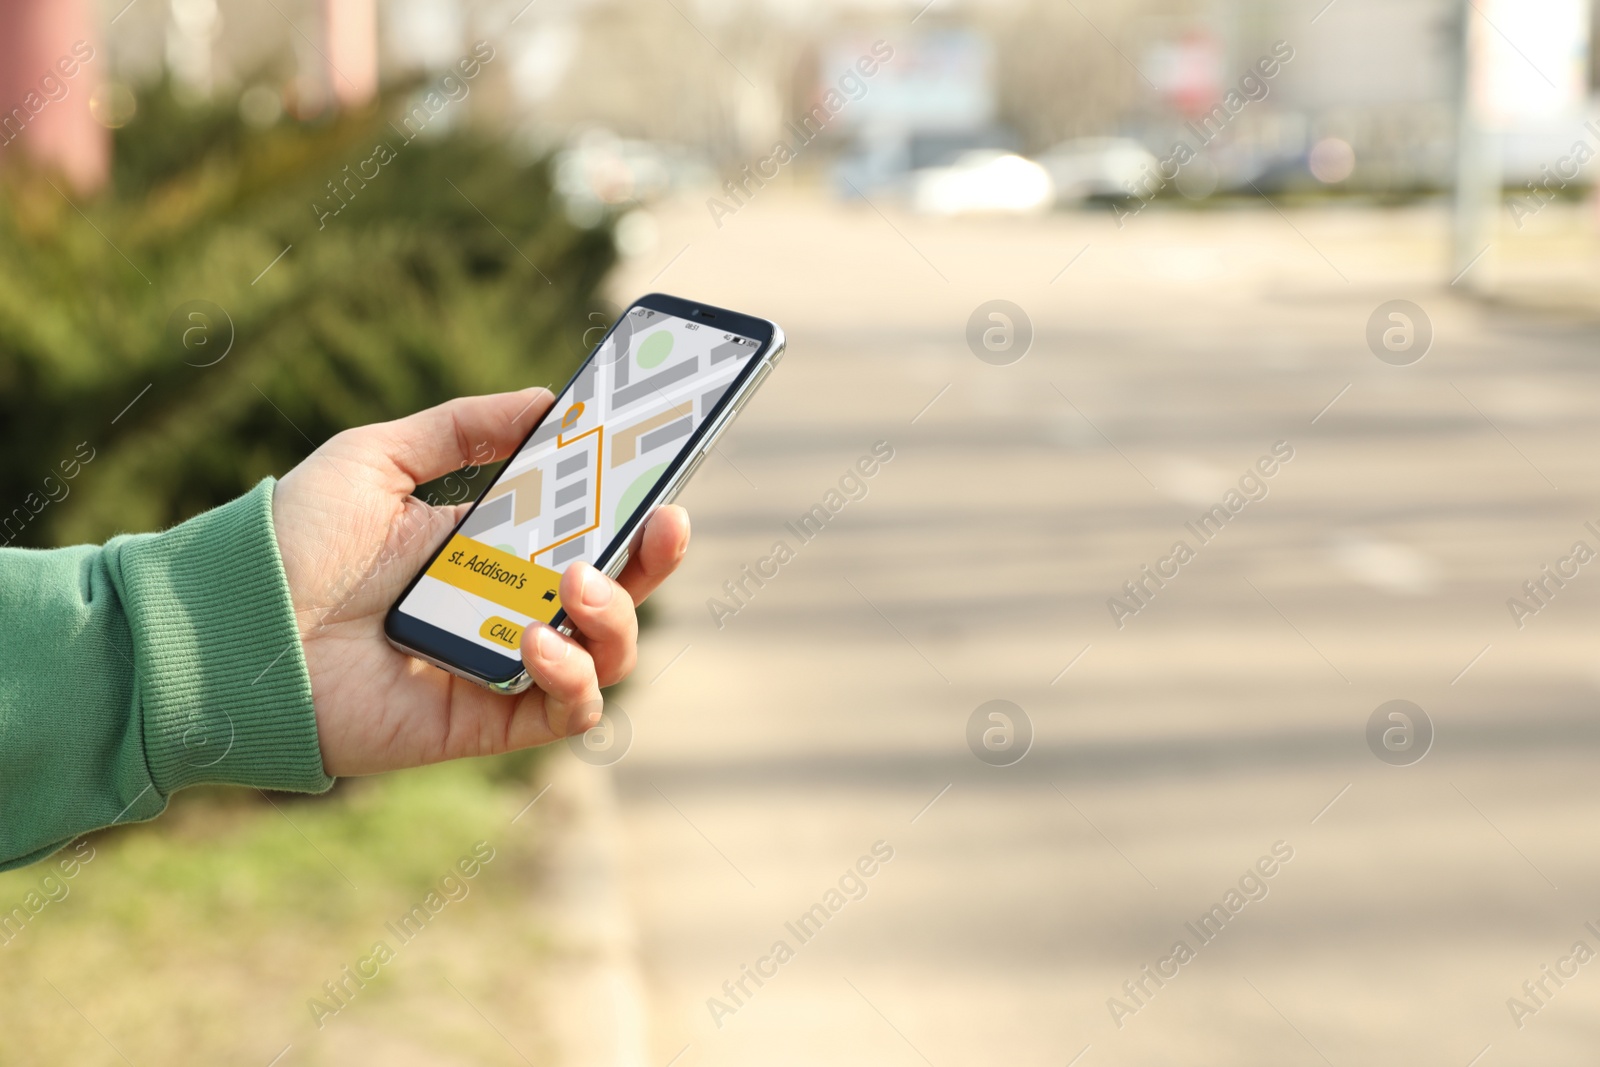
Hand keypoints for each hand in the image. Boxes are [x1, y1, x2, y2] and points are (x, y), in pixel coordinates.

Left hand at [270, 388, 689, 776]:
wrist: (228, 625)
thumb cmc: (291, 541)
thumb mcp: (375, 458)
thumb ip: (460, 426)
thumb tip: (546, 399)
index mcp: (491, 548)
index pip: (586, 531)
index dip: (632, 506)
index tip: (662, 470)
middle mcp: (506, 608)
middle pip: (616, 593)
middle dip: (654, 559)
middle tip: (665, 518)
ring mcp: (501, 666)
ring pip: (607, 657)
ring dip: (616, 618)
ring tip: (578, 583)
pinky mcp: (484, 721)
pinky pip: (566, 713)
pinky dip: (573, 678)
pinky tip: (538, 639)